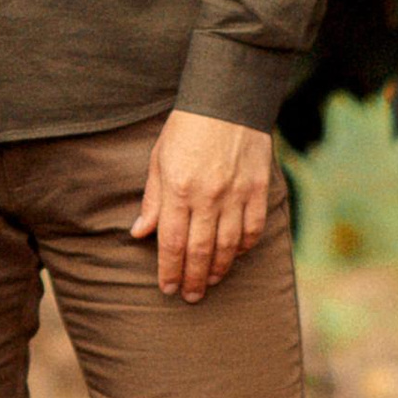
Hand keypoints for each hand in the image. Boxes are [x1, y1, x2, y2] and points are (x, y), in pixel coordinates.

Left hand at [130, 110, 273, 301]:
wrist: (228, 101)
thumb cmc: (186, 129)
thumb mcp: (158, 159)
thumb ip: (152, 200)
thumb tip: (139, 233)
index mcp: (178, 188)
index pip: (171, 241)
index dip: (168, 269)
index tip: (167, 287)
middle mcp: (207, 196)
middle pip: (200, 250)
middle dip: (193, 278)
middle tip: (190, 297)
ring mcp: (236, 194)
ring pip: (228, 245)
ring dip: (219, 269)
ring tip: (210, 283)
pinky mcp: (258, 190)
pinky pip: (253, 228)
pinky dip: (245, 247)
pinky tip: (236, 255)